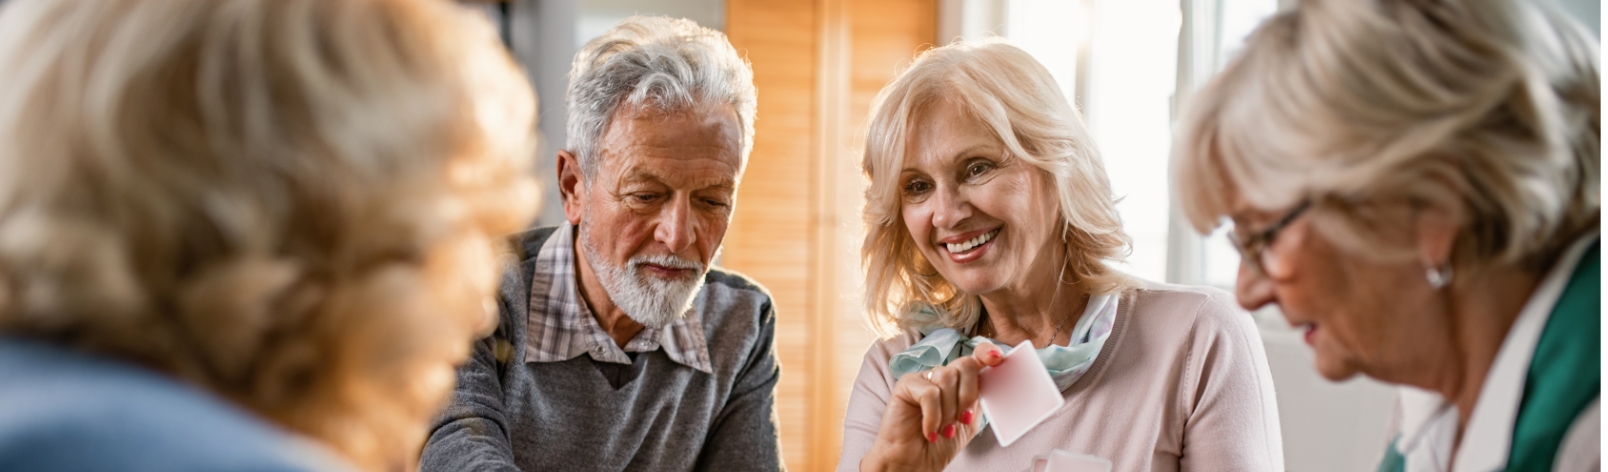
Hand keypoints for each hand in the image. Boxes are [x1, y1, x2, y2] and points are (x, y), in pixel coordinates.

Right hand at [861, 341, 1004, 471]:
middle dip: (968, 396)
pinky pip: (930, 393)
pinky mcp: (907, 384)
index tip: (997, 358)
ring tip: (945, 430)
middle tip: (963, 419)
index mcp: (959, 382)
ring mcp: (924, 378)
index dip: (986, 352)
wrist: (914, 463)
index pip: (975, 357)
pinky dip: (934, 417)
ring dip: (950, 411)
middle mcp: (942, 375)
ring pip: (947, 378)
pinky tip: (930, 431)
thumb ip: (979, 399)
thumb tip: (996, 380)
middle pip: (965, 365)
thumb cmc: (940, 444)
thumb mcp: (969, 421)